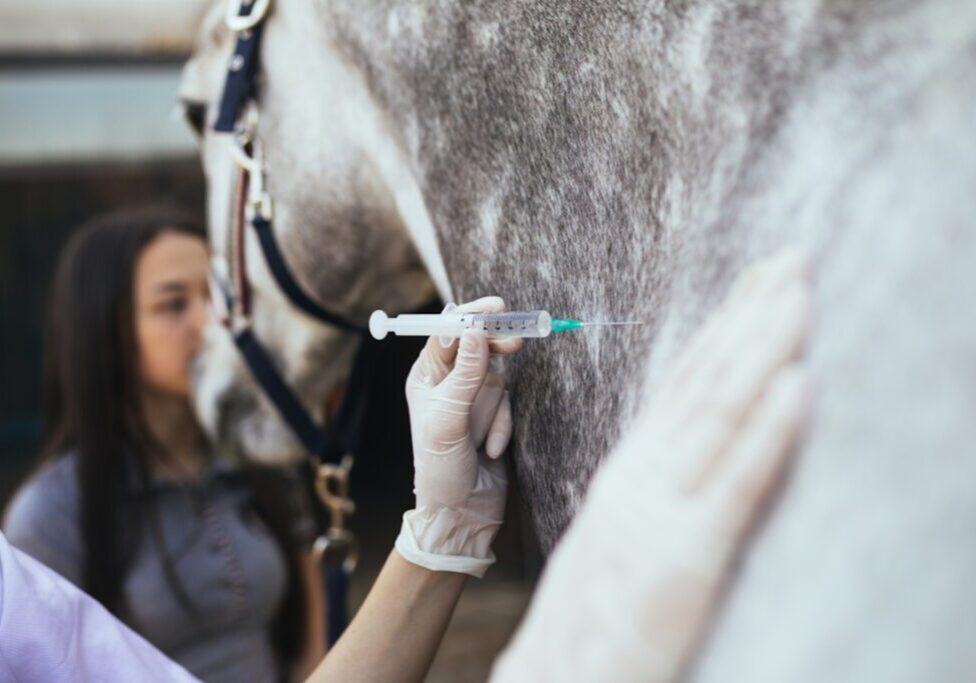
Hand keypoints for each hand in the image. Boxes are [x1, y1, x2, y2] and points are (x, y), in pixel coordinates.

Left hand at [395, 297, 522, 576]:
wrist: (461, 513)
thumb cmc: (441, 469)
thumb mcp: (449, 420)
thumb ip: (465, 374)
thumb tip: (475, 332)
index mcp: (425, 377)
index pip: (447, 333)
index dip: (470, 317)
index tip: (495, 309)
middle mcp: (447, 383)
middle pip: (476, 345)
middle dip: (495, 346)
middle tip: (517, 339)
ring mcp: (472, 398)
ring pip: (497, 377)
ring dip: (496, 409)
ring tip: (486, 439)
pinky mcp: (494, 415)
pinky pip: (508, 404)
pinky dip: (503, 426)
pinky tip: (490, 451)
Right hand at [493, 249, 813, 681]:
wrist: (557, 675)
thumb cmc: (594, 613)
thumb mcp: (622, 530)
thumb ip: (656, 484)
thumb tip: (694, 444)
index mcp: (633, 469)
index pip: (685, 383)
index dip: (726, 327)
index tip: (760, 282)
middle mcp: (643, 476)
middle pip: (706, 382)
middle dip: (752, 315)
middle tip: (793, 258)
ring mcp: (661, 512)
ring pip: (720, 414)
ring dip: (764, 348)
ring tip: (799, 294)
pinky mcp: (686, 559)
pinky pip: (734, 485)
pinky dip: (767, 432)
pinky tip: (798, 385)